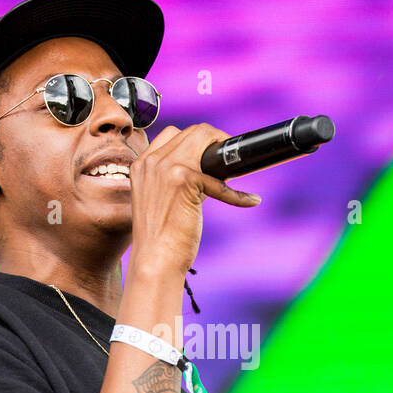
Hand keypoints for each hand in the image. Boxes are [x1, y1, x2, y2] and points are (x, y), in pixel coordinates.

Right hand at [127, 123, 260, 277]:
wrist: (155, 261)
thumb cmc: (161, 238)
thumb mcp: (160, 200)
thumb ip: (175, 180)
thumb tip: (211, 171)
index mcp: (141, 165)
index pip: (171, 134)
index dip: (196, 140)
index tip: (211, 154)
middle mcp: (150, 161)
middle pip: (190, 131)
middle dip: (214, 140)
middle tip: (229, 161)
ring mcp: (165, 167)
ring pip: (203, 138)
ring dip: (223, 154)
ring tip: (233, 174)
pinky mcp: (184, 179)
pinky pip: (220, 180)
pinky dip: (238, 195)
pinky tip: (250, 201)